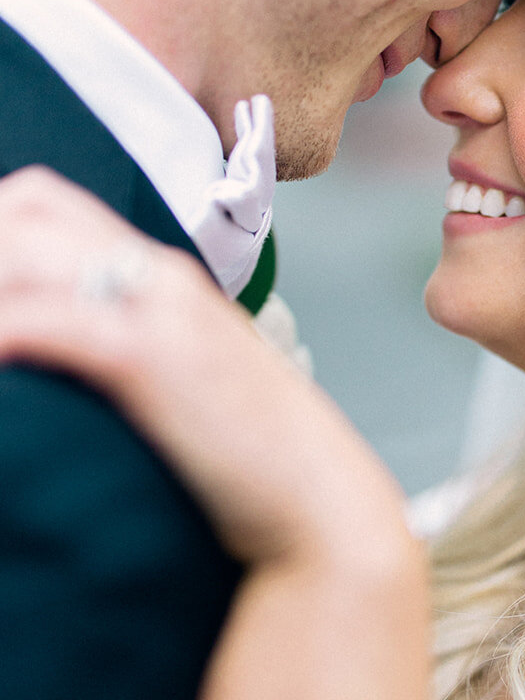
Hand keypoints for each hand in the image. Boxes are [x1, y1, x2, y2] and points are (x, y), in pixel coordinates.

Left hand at [0, 167, 420, 575]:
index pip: (50, 202)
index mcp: (166, 276)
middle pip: (29, 208)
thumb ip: (142, 346)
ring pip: (25, 257)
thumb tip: (74, 356)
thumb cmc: (255, 455)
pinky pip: (47, 322)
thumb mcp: (193, 377)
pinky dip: (4, 333)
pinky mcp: (151, 357)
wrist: (317, 498)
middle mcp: (161, 277)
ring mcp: (160, 312)